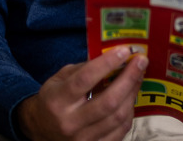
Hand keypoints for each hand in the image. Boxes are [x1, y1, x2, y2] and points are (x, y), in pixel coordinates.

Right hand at [17, 45, 147, 140]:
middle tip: (141, 61)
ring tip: (138, 76)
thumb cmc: (55, 99)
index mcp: (58, 101)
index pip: (85, 79)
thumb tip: (116, 56)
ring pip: (118, 117)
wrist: (41, 129)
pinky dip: (129, 111)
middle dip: (130, 78)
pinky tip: (130, 97)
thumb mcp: (60, 79)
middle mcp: (69, 123)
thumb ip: (85, 67)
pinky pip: (121, 130)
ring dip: (133, 93)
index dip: (108, 63)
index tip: (125, 50)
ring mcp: (82, 139)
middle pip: (109, 101)